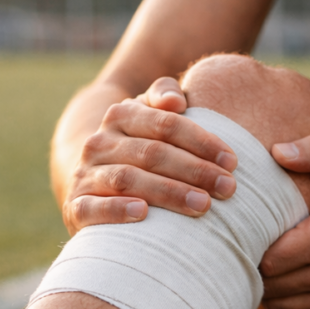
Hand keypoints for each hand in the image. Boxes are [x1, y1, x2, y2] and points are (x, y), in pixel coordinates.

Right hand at [62, 77, 238, 234]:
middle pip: (152, 153)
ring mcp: (85, 174)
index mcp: (120, 115)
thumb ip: (165, 94)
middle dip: (195, 171)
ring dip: (168, 192)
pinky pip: (93, 208)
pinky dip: (117, 210)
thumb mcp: (150, 115)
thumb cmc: (139, 147)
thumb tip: (175, 101)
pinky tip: (143, 214)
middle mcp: (99, 142)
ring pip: (128, 179)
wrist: (93, 180)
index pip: (166, 124)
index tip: (233, 161)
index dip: (202, 141)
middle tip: (228, 188)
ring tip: (203, 205)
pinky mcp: (76, 205)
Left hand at [258, 136, 309, 308]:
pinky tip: (280, 288)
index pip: (271, 258)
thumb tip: (278, 153)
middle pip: (272, 285)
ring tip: (263, 269)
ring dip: (266, 291)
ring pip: (279, 307)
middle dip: (256, 270)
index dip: (253, 249)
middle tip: (250, 252)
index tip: (250, 235)